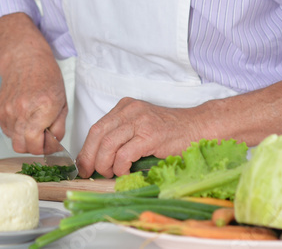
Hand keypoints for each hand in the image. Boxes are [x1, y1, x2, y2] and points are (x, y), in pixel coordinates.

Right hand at [0, 48, 66, 154]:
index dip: (44, 149)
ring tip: (33, 123)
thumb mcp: (62, 103)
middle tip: (42, 137)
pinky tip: (24, 117)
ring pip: (13, 140)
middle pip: (22, 147)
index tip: (50, 144)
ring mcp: (8, 110)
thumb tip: (52, 145)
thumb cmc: (47, 77)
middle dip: (34, 147)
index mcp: (42, 108)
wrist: (26, 59)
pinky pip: (6, 131)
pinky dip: (16, 129)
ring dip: (24, 138)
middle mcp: (22, 110)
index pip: (36, 144)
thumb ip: (58, 128)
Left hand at [75, 97, 198, 177]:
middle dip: (89, 157)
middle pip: (98, 134)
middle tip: (89, 173)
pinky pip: (125, 154)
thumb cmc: (171, 132)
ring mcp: (140, 121)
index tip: (83, 164)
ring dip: (104, 164)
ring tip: (109, 174)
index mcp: (124, 107)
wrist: (198, 127)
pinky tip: (124, 172)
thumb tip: (99, 160)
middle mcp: (129, 110)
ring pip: (108, 145)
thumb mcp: (141, 127)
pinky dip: (120, 167)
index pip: (97, 127)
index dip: (86, 148)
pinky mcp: (150, 135)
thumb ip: (122, 137)